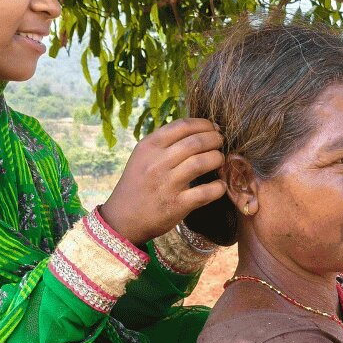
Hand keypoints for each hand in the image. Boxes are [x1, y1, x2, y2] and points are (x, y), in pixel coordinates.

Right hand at [100, 118, 225, 245]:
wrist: (122, 219)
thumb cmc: (138, 184)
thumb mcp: (143, 156)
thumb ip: (165, 143)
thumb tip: (197, 129)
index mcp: (149, 146)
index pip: (182, 125)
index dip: (204, 124)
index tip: (214, 128)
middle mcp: (156, 163)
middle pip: (195, 142)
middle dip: (215, 139)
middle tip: (220, 143)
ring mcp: (166, 184)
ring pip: (201, 163)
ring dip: (217, 159)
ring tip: (220, 160)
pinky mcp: (176, 205)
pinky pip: (205, 192)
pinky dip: (218, 187)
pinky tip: (220, 185)